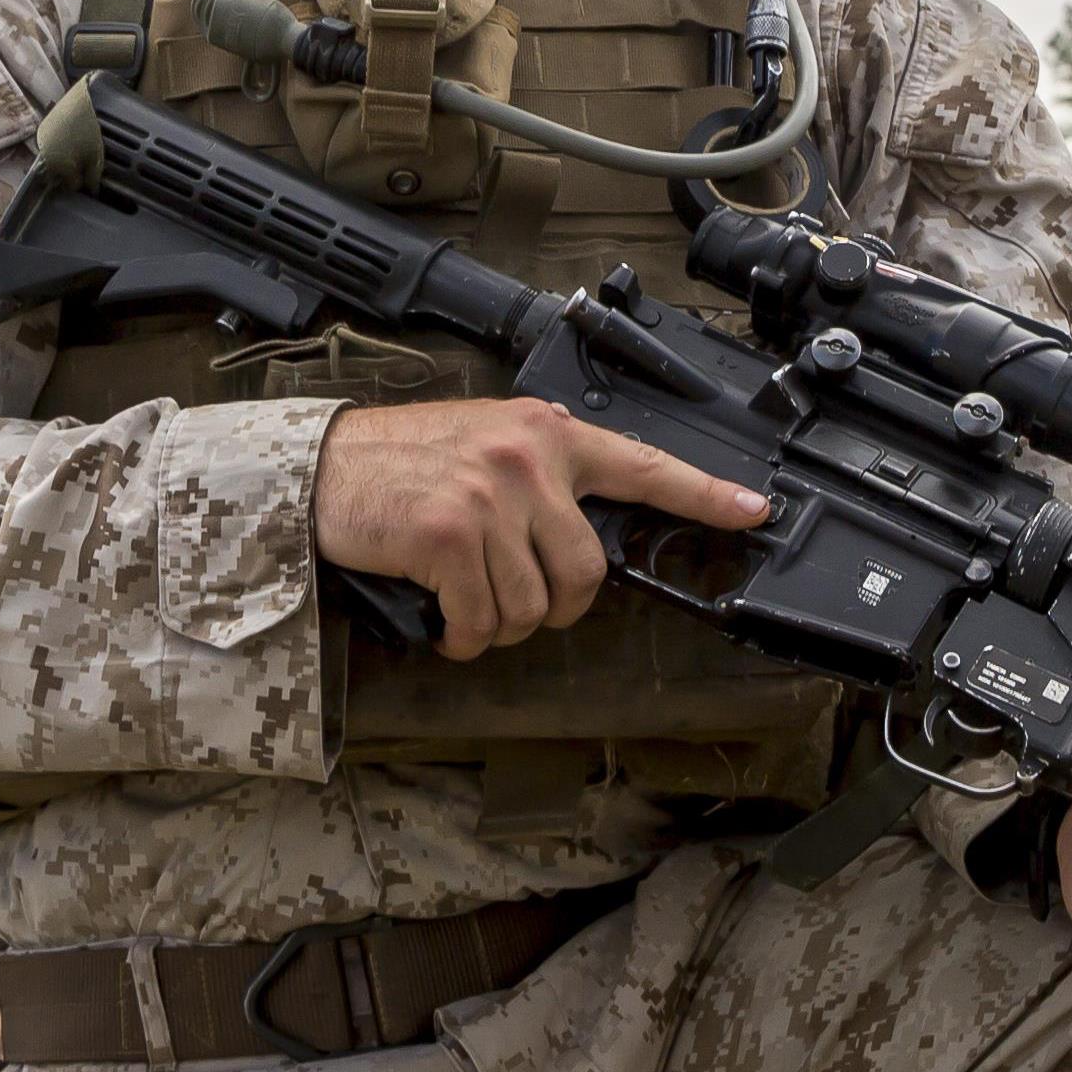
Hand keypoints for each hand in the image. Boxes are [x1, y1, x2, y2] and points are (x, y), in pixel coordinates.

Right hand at [309, 397, 769, 659]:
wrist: (317, 469)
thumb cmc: (395, 465)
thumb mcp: (481, 443)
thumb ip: (538, 475)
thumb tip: (576, 533)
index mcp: (544, 432)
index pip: (642, 464)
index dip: (704, 495)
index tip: (754, 511)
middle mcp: (526, 457)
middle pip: (587, 570)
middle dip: (555, 607)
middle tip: (515, 602)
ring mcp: (490, 495)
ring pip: (533, 604)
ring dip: (501, 626)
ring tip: (465, 605)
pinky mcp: (451, 535)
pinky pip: (484, 621)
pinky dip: (465, 639)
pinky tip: (444, 623)